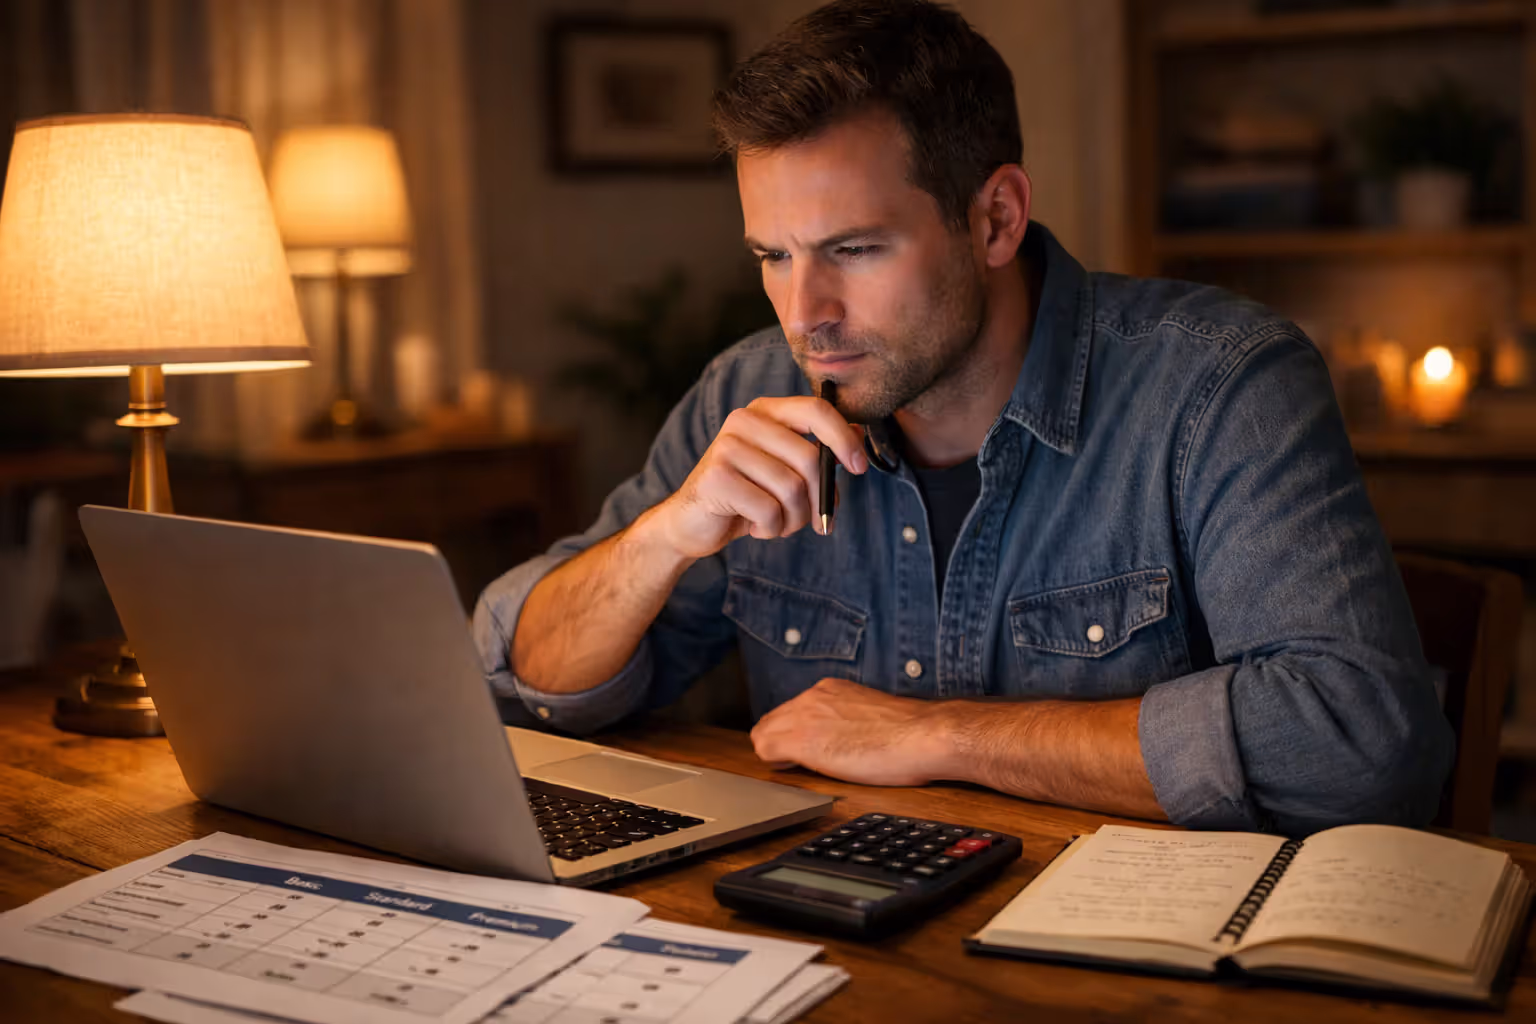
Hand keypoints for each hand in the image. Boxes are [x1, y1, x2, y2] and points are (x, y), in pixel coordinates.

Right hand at [649, 396, 866, 560]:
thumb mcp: (786, 471)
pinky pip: (769, 510)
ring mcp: (726, 447)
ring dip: (794, 519)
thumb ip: (818, 452)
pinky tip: (755, 527)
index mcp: (765, 411)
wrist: (693, 523)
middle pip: (808, 458)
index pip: (816, 410)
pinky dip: (771, 529)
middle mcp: (744, 421)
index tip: (859, 468)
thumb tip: (858, 434)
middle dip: (819, 499)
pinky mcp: (716, 478)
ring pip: (791, 488)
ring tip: (778, 524)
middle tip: (817, 520)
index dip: (843, 439)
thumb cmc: (747, 496)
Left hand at [750, 678, 952, 786]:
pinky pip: (765, 749)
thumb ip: (848, 720)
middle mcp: (813, 696)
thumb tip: (843, 737)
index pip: (791, 710)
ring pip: (764, 733)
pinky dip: (775, 764)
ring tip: (797, 768)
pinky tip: (795, 771)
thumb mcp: (871, 717)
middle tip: (795, 764)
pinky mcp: (801, 738)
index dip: (792, 733)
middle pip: (772, 720)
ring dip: (776, 753)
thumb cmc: (909, 734)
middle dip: (779, 743)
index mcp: (831, 690)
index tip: (804, 749)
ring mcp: (805, 715)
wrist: (922, 736)